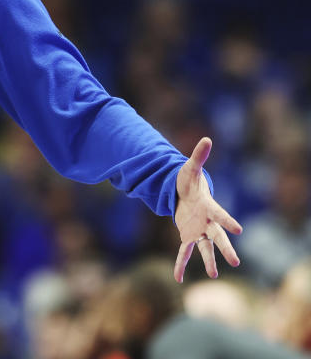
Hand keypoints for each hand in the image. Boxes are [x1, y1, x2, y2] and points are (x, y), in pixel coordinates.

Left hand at [173, 137, 242, 281]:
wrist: (185, 193)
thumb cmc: (190, 180)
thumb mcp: (191, 168)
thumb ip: (198, 156)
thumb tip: (206, 138)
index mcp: (208, 206)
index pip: (220, 215)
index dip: (228, 221)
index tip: (239, 231)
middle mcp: (207, 222)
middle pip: (218, 237)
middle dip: (226, 248)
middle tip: (235, 262)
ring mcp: (198, 230)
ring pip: (205, 248)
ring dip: (209, 261)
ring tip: (214, 275)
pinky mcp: (187, 235)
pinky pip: (185, 252)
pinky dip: (181, 264)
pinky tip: (178, 278)